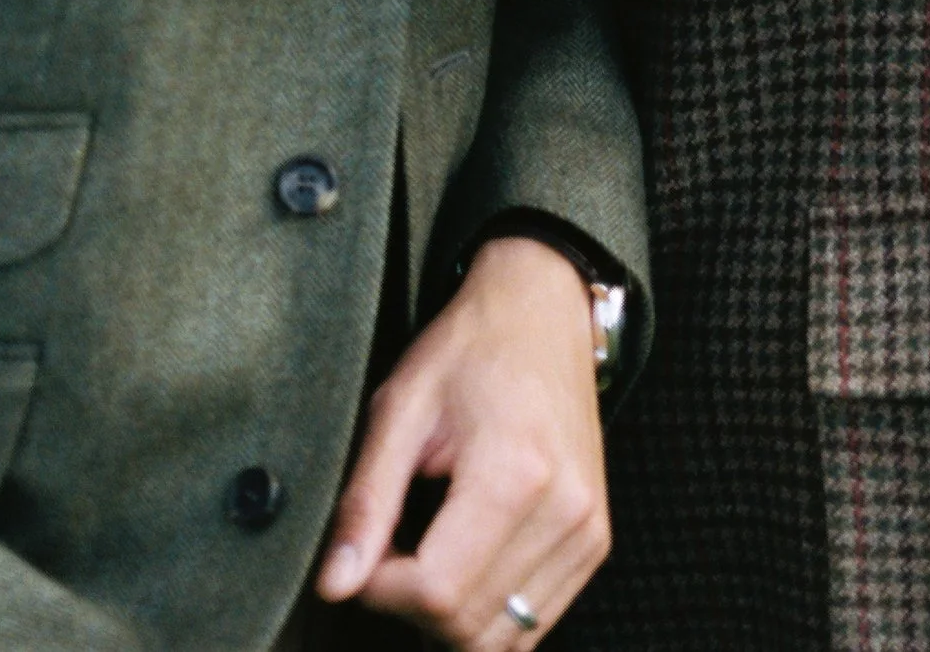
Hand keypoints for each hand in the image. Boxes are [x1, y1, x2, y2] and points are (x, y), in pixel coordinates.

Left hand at [315, 233, 609, 641]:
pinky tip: (464, 561)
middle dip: (410, 606)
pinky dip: (488, 612)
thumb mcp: (401, 408)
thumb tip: (335, 585)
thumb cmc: (470, 348)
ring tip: (426, 552)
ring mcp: (588, 533)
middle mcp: (565, 512)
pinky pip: (533, 623)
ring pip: (503, 641)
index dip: (381, 589)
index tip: (363, 552)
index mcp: (515, 473)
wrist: (544, 311)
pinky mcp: (594, 543)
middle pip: (468, 627)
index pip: (437, 593)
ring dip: (449, 617)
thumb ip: (366, 502)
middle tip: (388, 549)